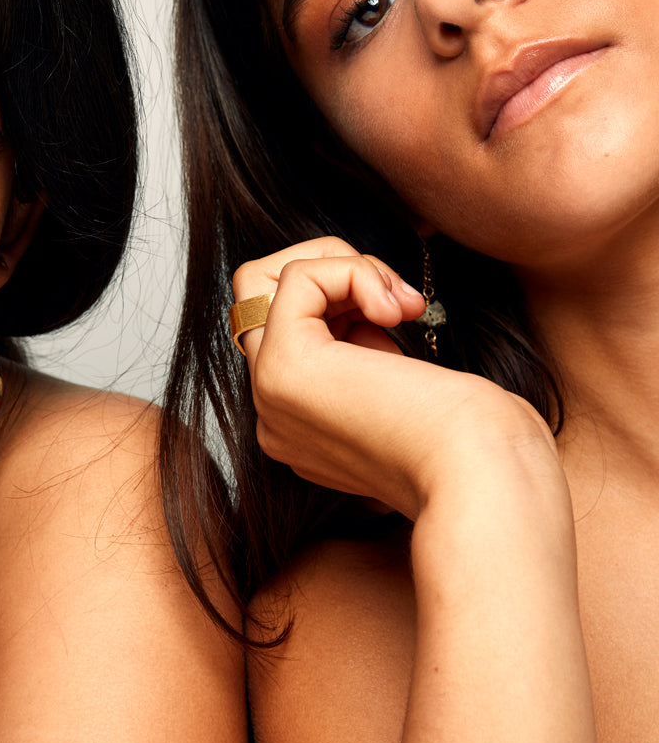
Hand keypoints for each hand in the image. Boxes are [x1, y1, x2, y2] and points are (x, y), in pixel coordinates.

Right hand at [232, 237, 555, 517]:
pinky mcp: (284, 366)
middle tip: (396, 301)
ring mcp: (269, 393)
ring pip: (264, 280)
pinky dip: (354, 270)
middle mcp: (273, 415)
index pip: (285, 334)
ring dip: (345, 267)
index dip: (338, 304)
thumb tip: (361, 298)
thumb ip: (365, 356)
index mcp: (300, 428)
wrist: (483, 474)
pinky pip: (297, 276)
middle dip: (330, 272)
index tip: (397, 321)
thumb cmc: (472, 438)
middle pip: (258, 300)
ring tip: (402, 305)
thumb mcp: (403, 387)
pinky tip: (396, 311)